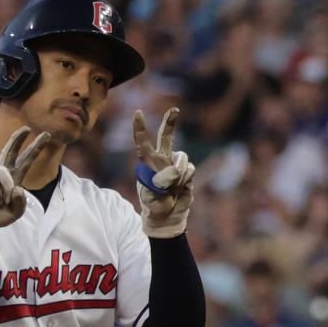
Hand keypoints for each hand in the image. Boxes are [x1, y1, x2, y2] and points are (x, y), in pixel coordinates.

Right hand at [0, 126, 49, 242]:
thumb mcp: (15, 213)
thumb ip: (20, 203)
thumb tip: (16, 187)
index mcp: (13, 177)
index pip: (26, 159)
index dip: (35, 148)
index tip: (46, 136)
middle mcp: (1, 172)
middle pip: (10, 150)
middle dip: (18, 138)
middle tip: (27, 128)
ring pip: (3, 173)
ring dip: (5, 190)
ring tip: (1, 202)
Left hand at [133, 107, 195, 238]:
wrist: (168, 216)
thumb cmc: (153, 205)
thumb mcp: (150, 195)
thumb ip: (161, 181)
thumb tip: (176, 168)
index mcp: (147, 162)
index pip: (142, 142)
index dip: (140, 127)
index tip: (138, 112)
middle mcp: (162, 159)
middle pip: (166, 136)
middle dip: (170, 122)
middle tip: (174, 110)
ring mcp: (176, 165)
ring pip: (181, 159)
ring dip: (177, 174)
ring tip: (170, 188)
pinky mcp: (187, 172)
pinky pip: (189, 170)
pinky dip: (184, 180)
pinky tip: (179, 188)